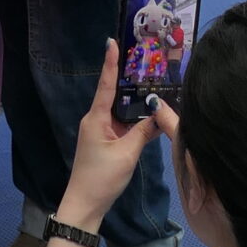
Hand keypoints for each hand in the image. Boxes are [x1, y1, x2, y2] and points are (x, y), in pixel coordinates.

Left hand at [57, 41, 159, 229]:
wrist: (85, 205)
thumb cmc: (102, 178)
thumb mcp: (127, 154)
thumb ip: (144, 132)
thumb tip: (161, 113)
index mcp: (96, 118)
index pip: (106, 85)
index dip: (111, 63)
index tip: (112, 41)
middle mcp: (96, 120)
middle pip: (115, 95)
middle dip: (130, 81)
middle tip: (147, 62)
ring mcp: (100, 131)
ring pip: (121, 112)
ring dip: (136, 103)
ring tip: (155, 85)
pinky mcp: (106, 142)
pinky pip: (123, 125)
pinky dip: (136, 120)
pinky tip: (152, 116)